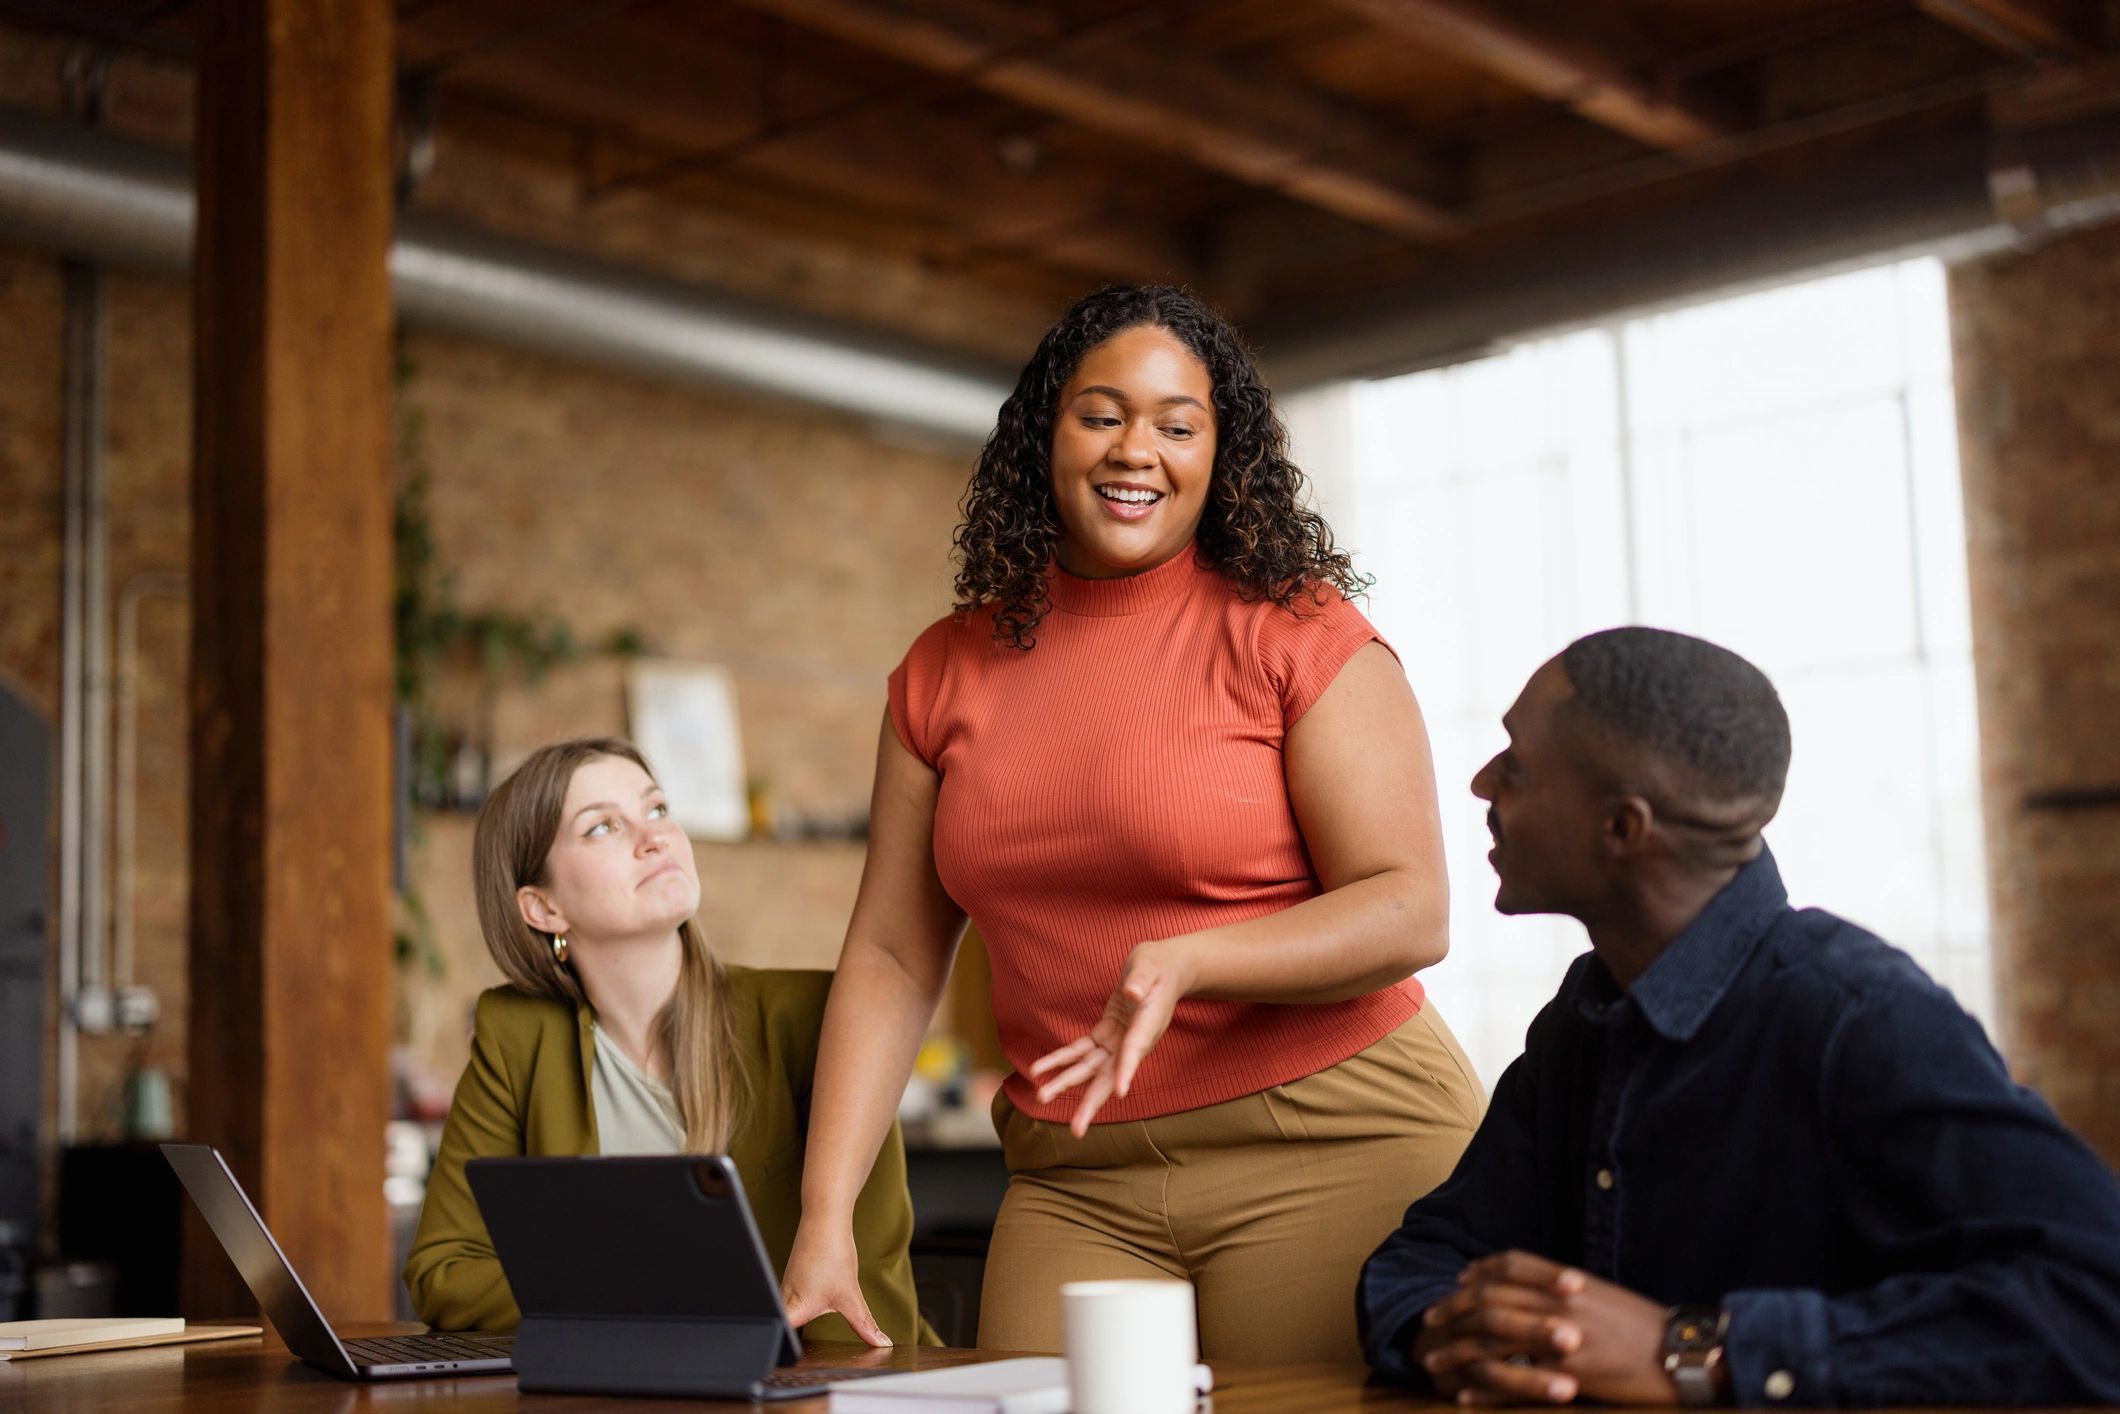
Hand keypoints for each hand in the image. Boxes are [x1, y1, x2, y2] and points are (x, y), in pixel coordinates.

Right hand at [779, 1218, 891, 1346]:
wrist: (825, 1220)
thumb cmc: (831, 1252)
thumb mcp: (851, 1296)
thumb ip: (864, 1324)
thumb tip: (881, 1343)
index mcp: (794, 1309)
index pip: (778, 1337)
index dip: (781, 1351)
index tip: (788, 1359)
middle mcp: (783, 1300)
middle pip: (780, 1329)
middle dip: (788, 1342)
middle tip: (799, 1350)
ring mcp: (784, 1290)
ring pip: (784, 1314)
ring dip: (793, 1324)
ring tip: (804, 1327)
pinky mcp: (790, 1281)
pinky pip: (789, 1302)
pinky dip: (798, 1310)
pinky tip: (809, 1304)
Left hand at [1026, 940, 1194, 1136]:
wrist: (1161, 969)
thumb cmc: (1156, 968)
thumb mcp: (1150, 967)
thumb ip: (1141, 980)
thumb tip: (1131, 993)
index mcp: (1148, 1026)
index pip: (1135, 1051)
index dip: (1127, 1070)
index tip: (1121, 1092)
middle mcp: (1132, 1043)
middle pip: (1110, 1077)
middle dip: (1091, 1103)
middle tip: (1077, 1131)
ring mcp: (1117, 1043)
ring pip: (1089, 1069)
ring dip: (1065, 1083)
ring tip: (1041, 1096)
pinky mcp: (1105, 1036)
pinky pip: (1079, 1051)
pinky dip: (1059, 1059)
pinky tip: (1038, 1069)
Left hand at [1415, 1251, 1676, 1405]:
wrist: (1686, 1354)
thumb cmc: (1650, 1329)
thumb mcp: (1607, 1298)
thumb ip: (1570, 1294)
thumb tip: (1546, 1292)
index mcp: (1568, 1283)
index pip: (1510, 1266)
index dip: (1479, 1272)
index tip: (1458, 1283)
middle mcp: (1559, 1303)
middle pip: (1490, 1301)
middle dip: (1453, 1312)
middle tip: (1429, 1324)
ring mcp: (1561, 1339)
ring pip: (1493, 1341)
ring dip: (1458, 1353)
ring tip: (1434, 1366)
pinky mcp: (1568, 1375)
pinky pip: (1515, 1382)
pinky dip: (1486, 1390)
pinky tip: (1465, 1397)